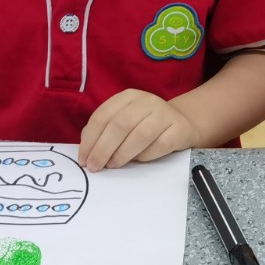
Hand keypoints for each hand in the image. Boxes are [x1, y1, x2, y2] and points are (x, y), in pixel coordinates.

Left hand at [79, 89, 200, 170]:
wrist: (182, 122)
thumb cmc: (145, 124)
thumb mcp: (124, 120)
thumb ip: (104, 131)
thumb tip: (87, 149)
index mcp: (128, 97)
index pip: (103, 116)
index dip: (90, 139)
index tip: (83, 160)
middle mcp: (147, 101)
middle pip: (120, 125)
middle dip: (103, 149)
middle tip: (94, 167)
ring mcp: (165, 114)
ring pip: (140, 134)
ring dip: (122, 154)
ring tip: (112, 166)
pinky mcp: (179, 129)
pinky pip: (159, 145)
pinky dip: (144, 156)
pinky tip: (137, 162)